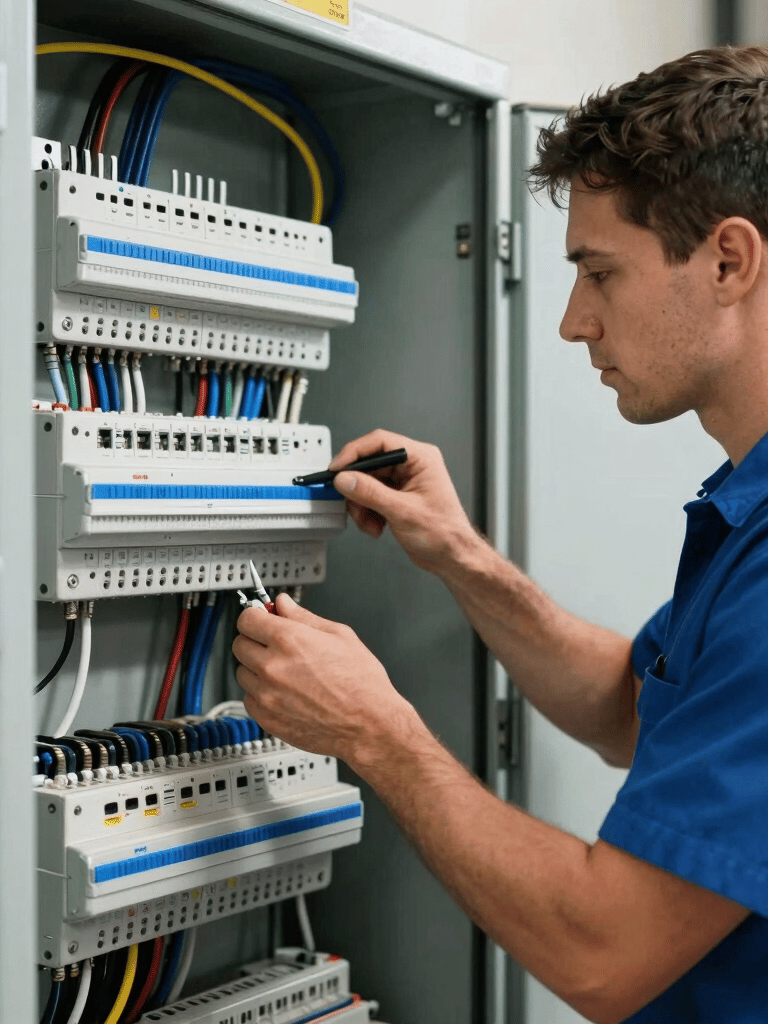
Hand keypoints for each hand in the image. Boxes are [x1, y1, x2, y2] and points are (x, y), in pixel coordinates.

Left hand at [232, 593, 414, 762]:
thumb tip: (284, 604)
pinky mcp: (267, 718)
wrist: (369, 725)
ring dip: (256, 668)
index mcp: (289, 640)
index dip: (255, 616)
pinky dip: (261, 694)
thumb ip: (304, 617)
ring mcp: (267, 695)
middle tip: (274, 645)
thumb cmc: (362, 683)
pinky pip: (249, 699)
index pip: (247, 619)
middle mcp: (272, 667)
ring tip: (285, 672)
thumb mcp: (340, 636)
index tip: (261, 620)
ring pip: (242, 672)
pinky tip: (284, 692)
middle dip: (254, 640)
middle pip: (239, 644)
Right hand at [330, 429, 476, 573]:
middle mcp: (412, 466)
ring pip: (366, 483)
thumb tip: (345, 479)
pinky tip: (376, 526)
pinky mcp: (396, 497)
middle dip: (358, 489)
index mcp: (421, 458)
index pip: (380, 442)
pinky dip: (367, 513)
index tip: (337, 468)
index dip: (354, 453)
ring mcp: (403, 482)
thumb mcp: (402, 511)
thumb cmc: (444, 533)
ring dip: (362, 506)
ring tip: (370, 523)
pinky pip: (369, 497)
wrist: (451, 557)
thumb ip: (370, 493)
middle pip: (369, 465)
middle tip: (351, 503)